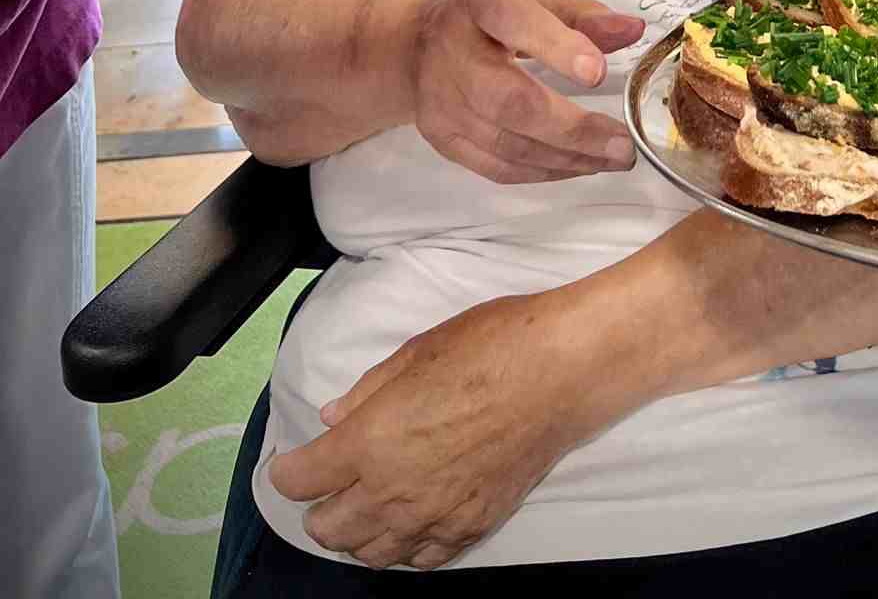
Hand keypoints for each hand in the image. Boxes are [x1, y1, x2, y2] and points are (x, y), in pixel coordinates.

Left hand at [268, 291, 618, 569]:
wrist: (559, 373)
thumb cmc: (490, 346)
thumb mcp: (418, 349)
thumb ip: (369, 390)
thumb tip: (333, 417)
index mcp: (370, 441)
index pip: (303, 479)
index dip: (289, 470)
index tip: (291, 463)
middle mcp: (393, 490)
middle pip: (330, 528)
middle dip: (318, 509)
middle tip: (325, 485)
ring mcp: (433, 516)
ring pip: (372, 553)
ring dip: (358, 534)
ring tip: (363, 509)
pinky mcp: (470, 527)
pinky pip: (422, 560)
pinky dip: (405, 549)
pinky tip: (409, 526)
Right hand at [407, 0, 642, 180]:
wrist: (414, 39)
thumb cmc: (486, 12)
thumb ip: (583, 14)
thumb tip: (633, 30)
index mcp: (481, 1)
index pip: (515, 21)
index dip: (556, 47)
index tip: (597, 73)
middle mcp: (453, 53)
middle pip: (510, 101)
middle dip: (573, 129)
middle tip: (623, 146)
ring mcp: (441, 101)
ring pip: (508, 143)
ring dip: (567, 158)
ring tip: (614, 158)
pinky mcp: (441, 137)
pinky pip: (496, 166)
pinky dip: (543, 171)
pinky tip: (578, 165)